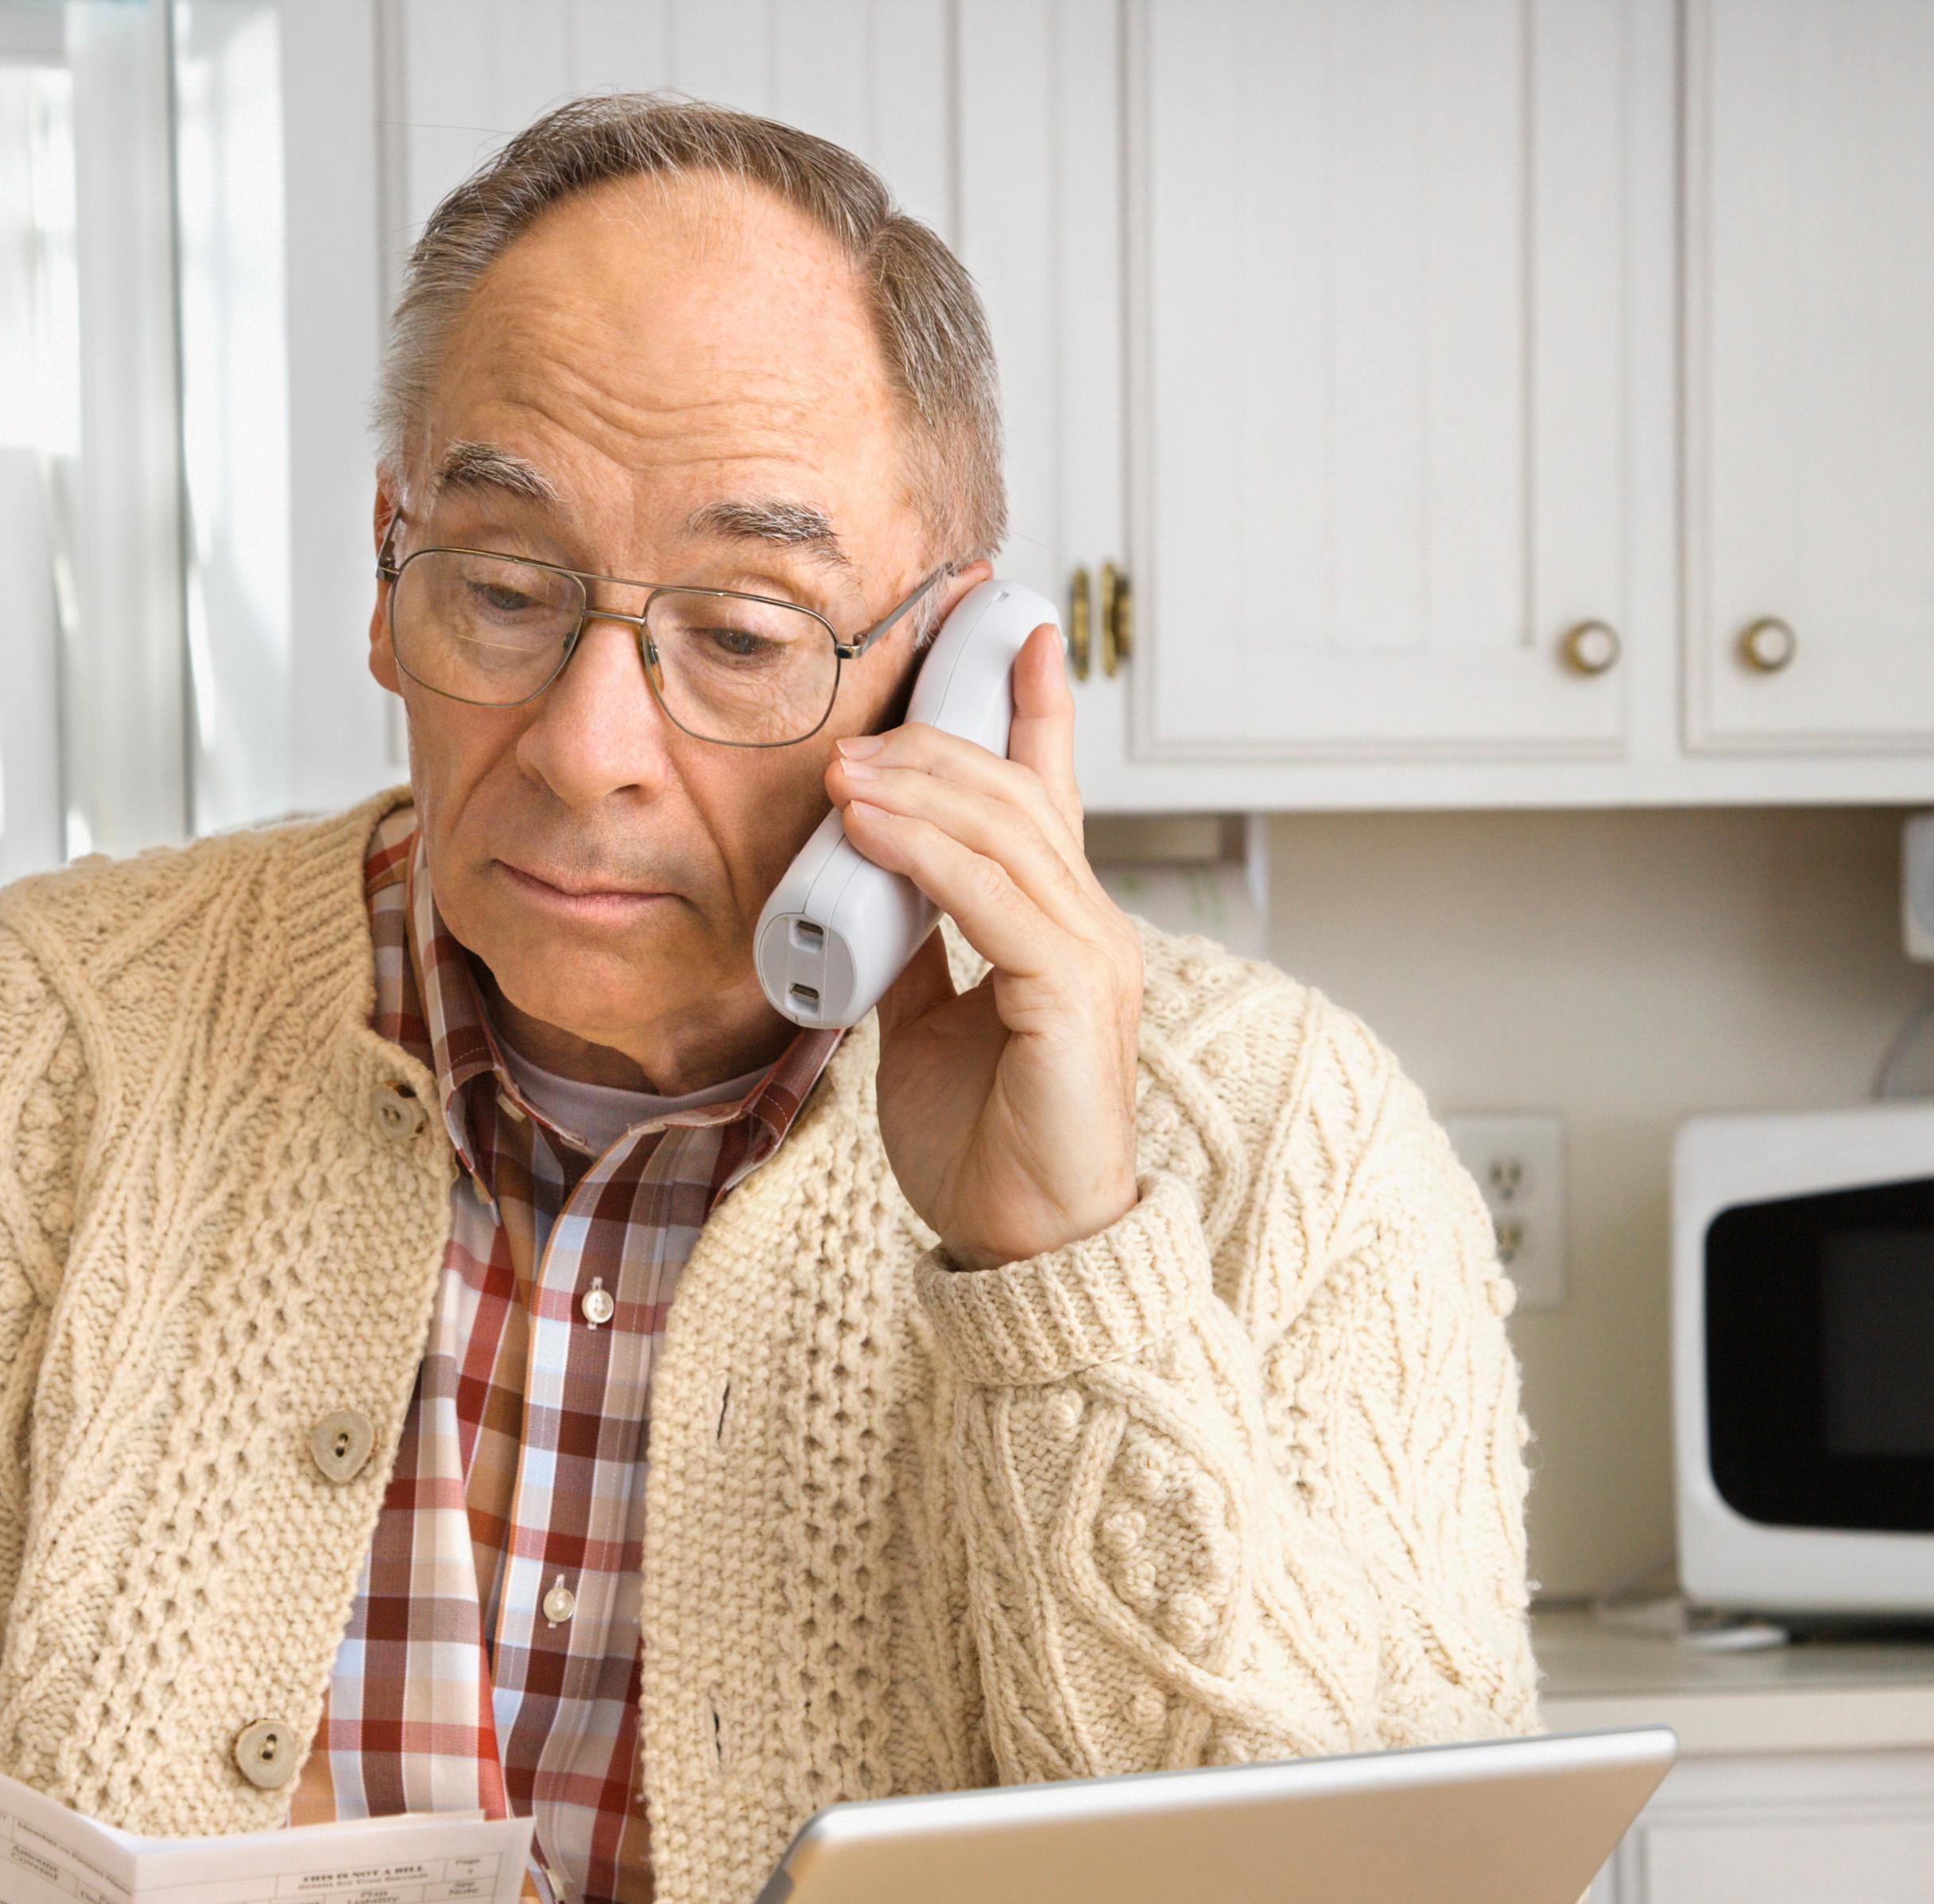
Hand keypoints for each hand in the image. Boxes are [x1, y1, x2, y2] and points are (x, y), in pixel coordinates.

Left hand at [828, 624, 1144, 1268]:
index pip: (1048, 790)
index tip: (1006, 625)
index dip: (1029, 704)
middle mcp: (1089, 927)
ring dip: (917, 792)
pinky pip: (997, 899)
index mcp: (1058, 927)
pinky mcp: (1072, 995)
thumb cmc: (987, 1149)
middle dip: (937, 742)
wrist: (1024, 1248)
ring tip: (843, 774)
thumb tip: (861, 884)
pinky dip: (929, 855)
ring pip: (1007, 831)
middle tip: (854, 732)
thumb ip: (912, 948)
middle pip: (1018, 793)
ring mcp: (1090, 957)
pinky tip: (873, 834)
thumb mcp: (926, 1025)